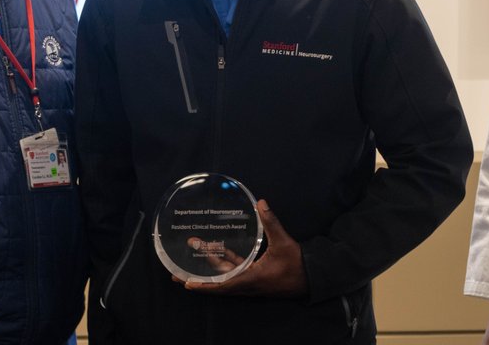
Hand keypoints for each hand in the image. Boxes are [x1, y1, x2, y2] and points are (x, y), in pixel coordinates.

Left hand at [182, 199, 307, 297]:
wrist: (312, 277)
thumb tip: (261, 203)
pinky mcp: (255, 277)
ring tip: (192, 258)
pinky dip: (225, 263)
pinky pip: (235, 271)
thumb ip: (272, 222)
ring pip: (225, 277)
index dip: (205, 286)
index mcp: (252, 278)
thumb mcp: (284, 242)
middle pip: (218, 284)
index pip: (224, 285)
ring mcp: (251, 282)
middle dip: (198, 280)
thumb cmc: (297, 263)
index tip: (187, 284)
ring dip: (209, 270)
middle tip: (176, 274)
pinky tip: (216, 251)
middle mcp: (248, 284)